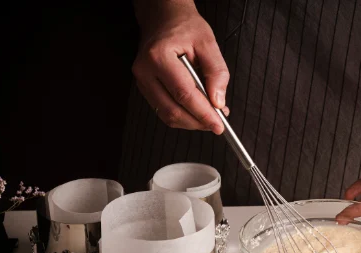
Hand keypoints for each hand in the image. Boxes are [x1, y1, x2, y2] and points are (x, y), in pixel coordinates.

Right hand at [132, 1, 228, 133]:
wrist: (164, 19)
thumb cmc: (184, 27)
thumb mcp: (208, 43)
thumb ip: (216, 72)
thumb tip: (218, 101)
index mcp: (159, 56)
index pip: (184, 94)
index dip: (203, 114)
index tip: (219, 125)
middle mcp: (145, 71)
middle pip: (173, 110)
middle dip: (197, 121)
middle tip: (217, 123)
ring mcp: (142, 81)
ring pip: (167, 115)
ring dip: (190, 121)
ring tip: (209, 116)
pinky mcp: (145, 88)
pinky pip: (164, 110)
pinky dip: (182, 115)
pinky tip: (196, 110)